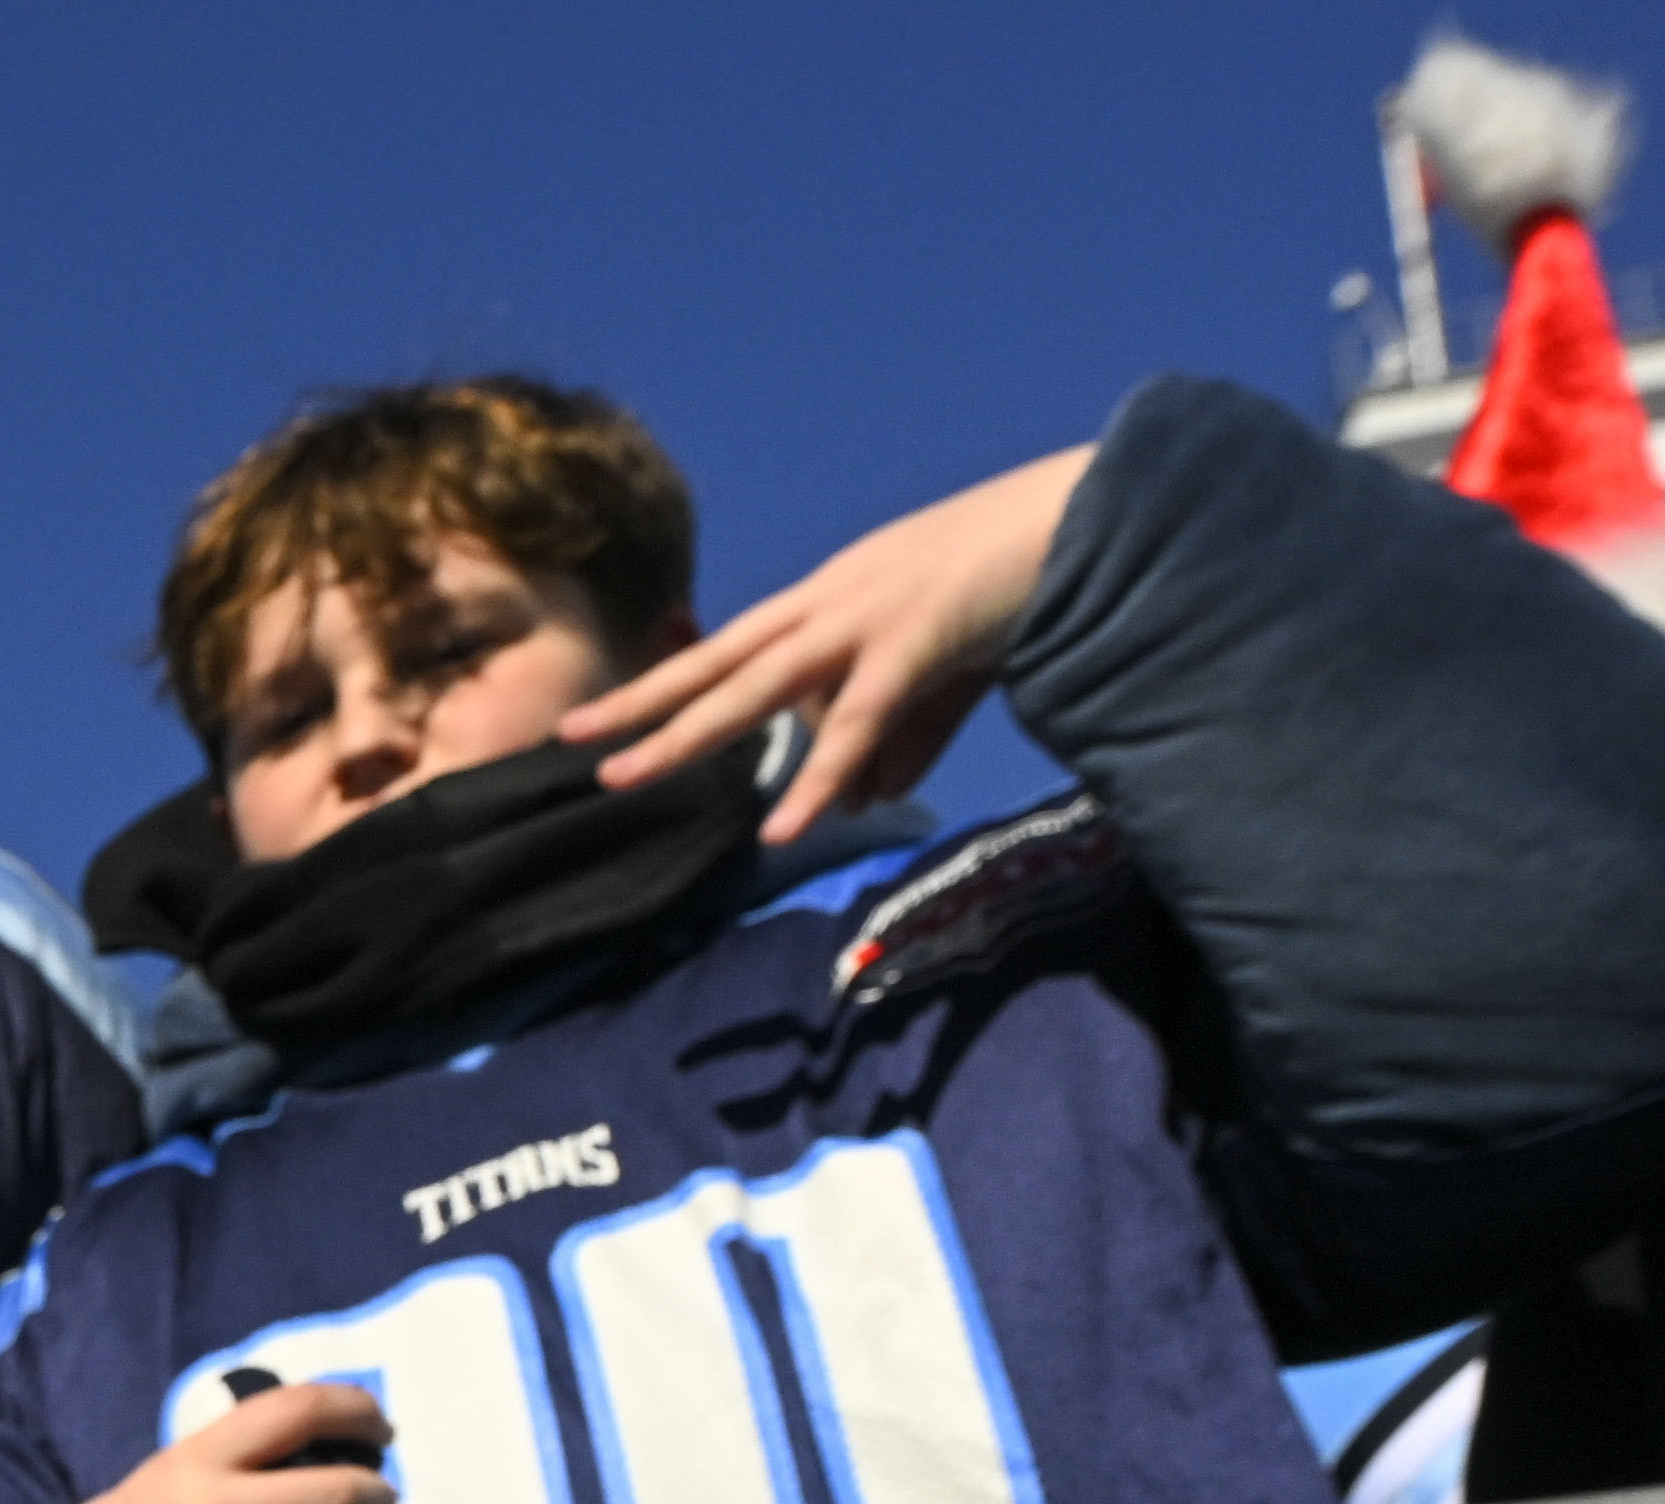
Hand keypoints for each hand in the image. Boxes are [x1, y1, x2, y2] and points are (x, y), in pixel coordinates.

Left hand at [562, 445, 1091, 852]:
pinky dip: (819, 777)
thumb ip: (902, 737)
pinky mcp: (919, 638)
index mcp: (837, 595)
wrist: (1092, 514)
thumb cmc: (1020, 584)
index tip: (606, 714)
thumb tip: (862, 803)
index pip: (735, 645)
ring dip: (686, 735)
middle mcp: (836, 596)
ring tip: (622, 778)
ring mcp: (870, 613)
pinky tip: (782, 827)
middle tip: (572, 740)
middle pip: (721, 658)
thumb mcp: (947, 668)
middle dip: (644, 702)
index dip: (670, 680)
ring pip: (758, 684)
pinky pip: (857, 721)